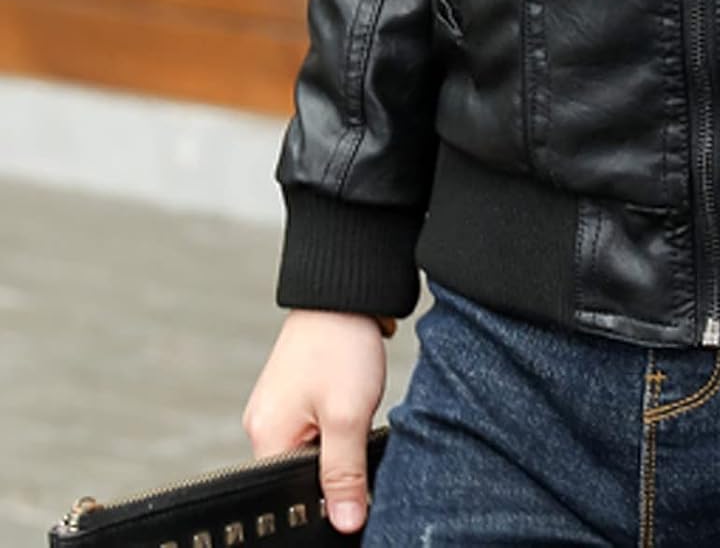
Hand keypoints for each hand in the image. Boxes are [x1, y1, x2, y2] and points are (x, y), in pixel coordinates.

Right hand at [241, 310, 388, 533]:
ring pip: (312, 449)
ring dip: (339, 442)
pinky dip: (338, 422)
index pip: (288, 494)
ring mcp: (279, 406)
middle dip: (333, 468)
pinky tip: (354, 402)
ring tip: (356, 411)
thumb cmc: (341, 345)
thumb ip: (343, 474)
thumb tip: (344, 523)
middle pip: (299, 473)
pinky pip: (316, 425)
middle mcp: (264, 424)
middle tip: (359, 437)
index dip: (323, 499)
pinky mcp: (297, 391)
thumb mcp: (348, 416)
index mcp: (266, 437)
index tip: (353, 491)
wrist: (346, 291)